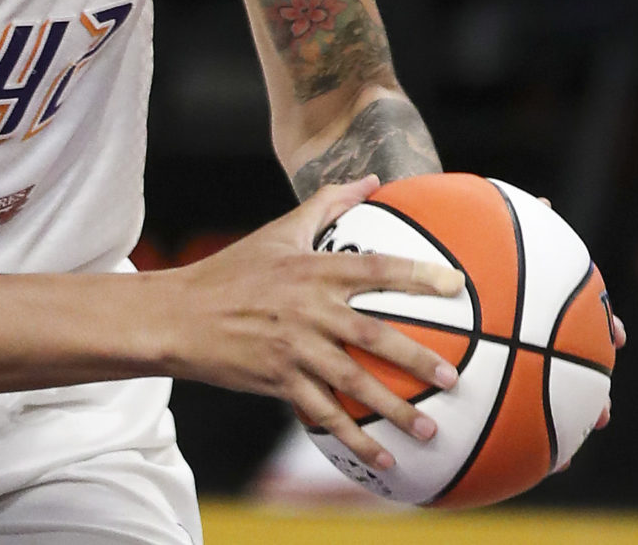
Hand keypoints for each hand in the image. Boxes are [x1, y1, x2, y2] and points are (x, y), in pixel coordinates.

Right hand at [161, 177, 465, 472]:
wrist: (180, 315)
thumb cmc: (234, 271)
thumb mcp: (280, 231)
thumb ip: (328, 204)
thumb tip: (372, 180)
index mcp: (313, 270)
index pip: (375, 268)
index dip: (417, 276)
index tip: (457, 285)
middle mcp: (308, 309)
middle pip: (372, 335)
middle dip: (415, 359)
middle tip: (453, 377)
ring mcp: (294, 348)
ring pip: (352, 383)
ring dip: (394, 409)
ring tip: (429, 429)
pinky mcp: (279, 380)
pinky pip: (324, 414)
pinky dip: (355, 438)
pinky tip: (384, 457)